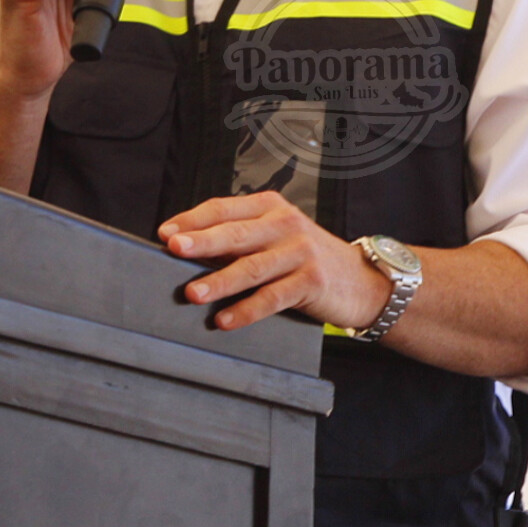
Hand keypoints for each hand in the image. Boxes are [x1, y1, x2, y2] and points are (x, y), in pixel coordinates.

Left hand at [159, 192, 388, 331]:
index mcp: (270, 207)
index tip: (166, 233)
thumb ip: (238, 240)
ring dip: (219, 281)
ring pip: (252, 267)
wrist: (361, 281)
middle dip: (201, 241)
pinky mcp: (311, 281)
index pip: (224, 209)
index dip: (192, 220)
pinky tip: (226, 320)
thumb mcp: (274, 238)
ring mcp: (300, 252)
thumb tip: (186, 249)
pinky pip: (273, 297)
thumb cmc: (306, 259)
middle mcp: (285, 224)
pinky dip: (247, 310)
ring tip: (193, 293)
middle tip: (174, 249)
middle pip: (235, 234)